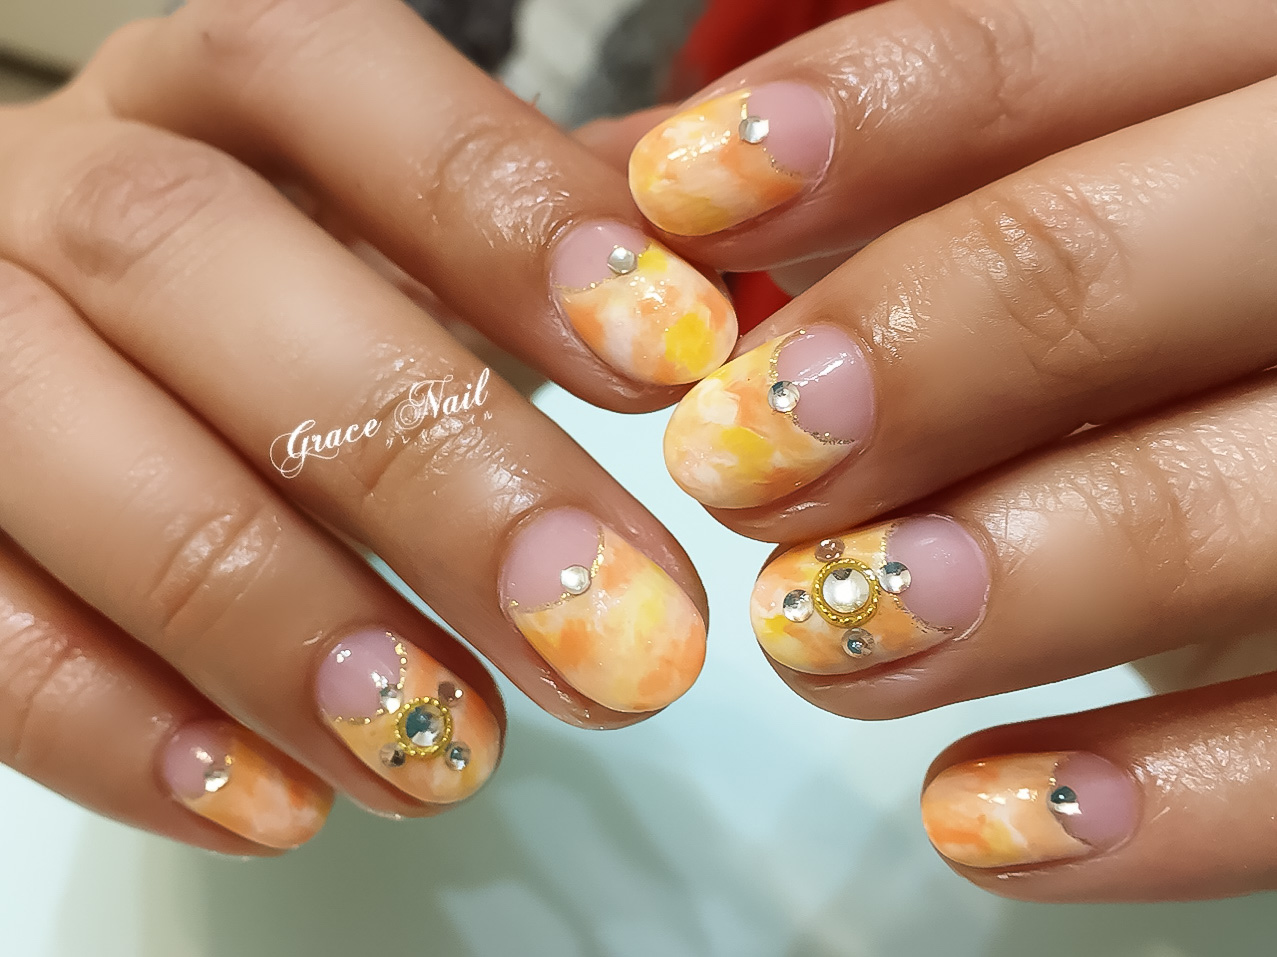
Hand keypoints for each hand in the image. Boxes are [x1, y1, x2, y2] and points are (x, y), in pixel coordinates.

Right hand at [0, 0, 728, 853]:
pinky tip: (281, 805)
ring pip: (74, 448)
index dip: (505, 210)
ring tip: (456, 755)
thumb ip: (533, 247)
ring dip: (283, 623)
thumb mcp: (391, 244)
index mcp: (202, 94)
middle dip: (430, 464)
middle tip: (616, 642)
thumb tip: (727, 287)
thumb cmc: (273, 305)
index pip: (333, 74)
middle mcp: (49, 182)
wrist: (47, 368)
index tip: (671, 358)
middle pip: (198, 264)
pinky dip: (120, 727)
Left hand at [609, 0, 1276, 900]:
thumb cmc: (1174, 308)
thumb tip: (612, 199)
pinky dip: (1157, 806)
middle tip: (725, 462)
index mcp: (1254, 69)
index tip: (677, 201)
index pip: (1042, 41)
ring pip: (1228, 507)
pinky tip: (980, 823)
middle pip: (1115, 269)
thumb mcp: (1068, 188)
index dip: (852, 125)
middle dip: (899, 364)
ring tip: (813, 637)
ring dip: (995, 586)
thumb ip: (885, 175)